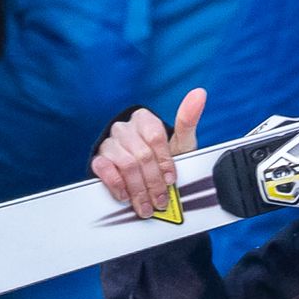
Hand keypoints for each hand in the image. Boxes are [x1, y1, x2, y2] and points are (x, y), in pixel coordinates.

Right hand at [90, 88, 206, 218]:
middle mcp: (125, 129)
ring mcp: (110, 143)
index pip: (155, 137)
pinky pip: (104, 168)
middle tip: (160, 201)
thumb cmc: (163, 159)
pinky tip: (126, 195)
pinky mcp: (99, 158)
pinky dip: (117, 185)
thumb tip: (199, 94)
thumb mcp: (181, 143)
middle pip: (142, 155)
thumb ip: (188, 121)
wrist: (144, 177)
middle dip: (153, 183)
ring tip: (146, 205)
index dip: (165, 161)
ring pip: (125, 164)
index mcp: (145, 120)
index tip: (171, 179)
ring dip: (138, 189)